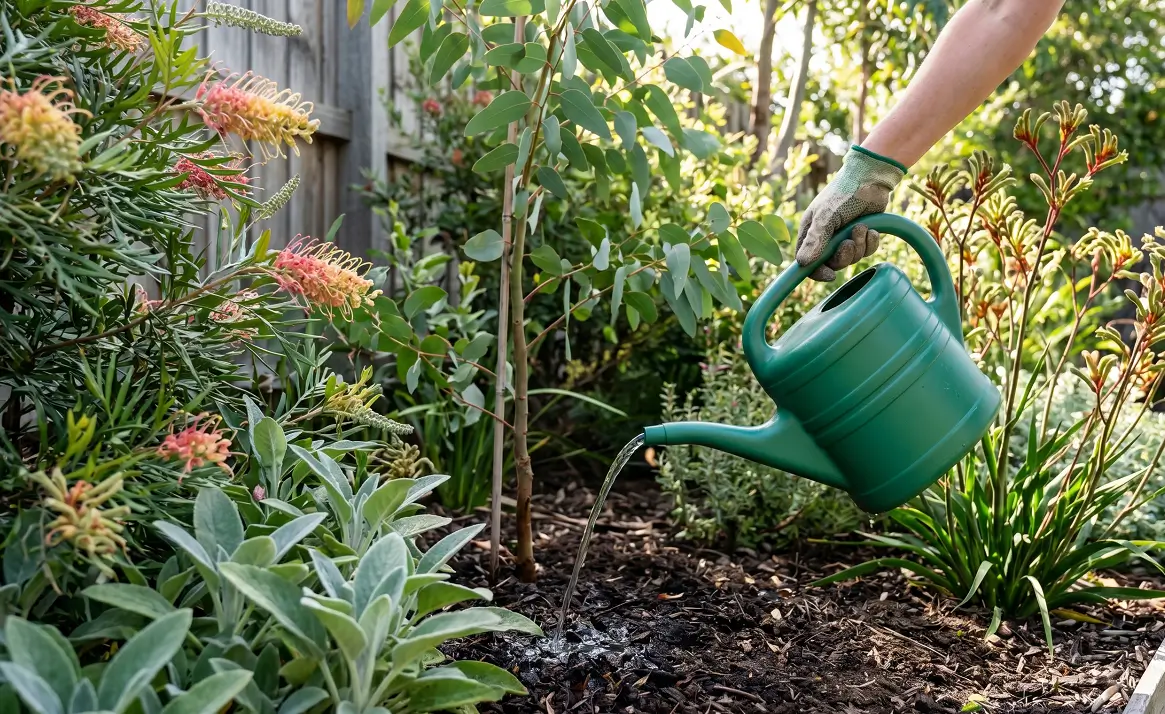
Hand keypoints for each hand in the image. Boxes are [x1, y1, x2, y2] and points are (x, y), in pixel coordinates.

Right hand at [795, 146, 905, 281]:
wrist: (871, 178)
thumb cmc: (844, 193)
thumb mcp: (827, 216)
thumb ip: (816, 239)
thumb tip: (803, 263)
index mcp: (811, 232)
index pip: (807, 262)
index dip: (817, 272)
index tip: (830, 275)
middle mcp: (826, 237)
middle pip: (832, 263)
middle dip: (844, 256)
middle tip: (849, 242)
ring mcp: (844, 237)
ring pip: (851, 258)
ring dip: (859, 246)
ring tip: (862, 228)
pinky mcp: (861, 235)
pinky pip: (867, 251)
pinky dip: (870, 243)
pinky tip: (871, 229)